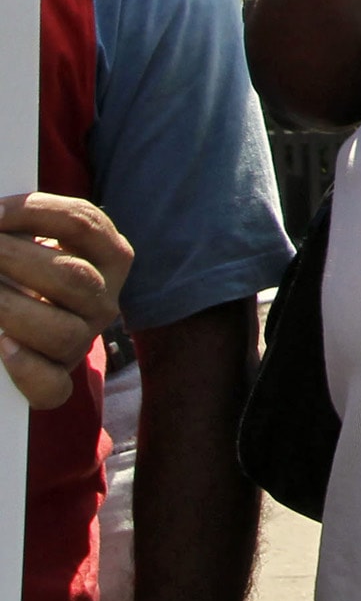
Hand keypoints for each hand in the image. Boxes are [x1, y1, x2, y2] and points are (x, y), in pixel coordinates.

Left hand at [0, 193, 130, 408]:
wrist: (37, 315)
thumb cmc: (31, 269)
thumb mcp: (38, 241)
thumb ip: (20, 226)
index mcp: (110, 255)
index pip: (83, 224)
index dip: (36, 214)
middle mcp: (105, 300)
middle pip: (73, 279)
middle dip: (16, 260)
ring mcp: (83, 340)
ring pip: (62, 333)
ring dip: (12, 311)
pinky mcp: (60, 378)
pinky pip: (52, 387)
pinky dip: (26, 369)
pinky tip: (2, 346)